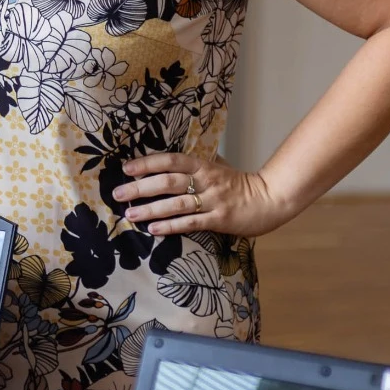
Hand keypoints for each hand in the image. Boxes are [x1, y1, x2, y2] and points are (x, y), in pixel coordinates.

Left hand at [116, 153, 295, 237]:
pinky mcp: (220, 220)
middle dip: (140, 188)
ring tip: (130, 214)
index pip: (171, 160)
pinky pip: (191, 223)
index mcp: (205, 166)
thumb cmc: (240, 184)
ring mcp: (213, 201)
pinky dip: (171, 226)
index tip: (126, 168)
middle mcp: (206, 181)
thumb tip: (166, 162)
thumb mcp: (218, 168)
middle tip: (117, 194)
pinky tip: (153, 230)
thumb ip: (196, 166)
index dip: (148, 163)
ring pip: (176, 203)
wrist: (271, 199)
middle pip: (168, 181)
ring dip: (150, 209)